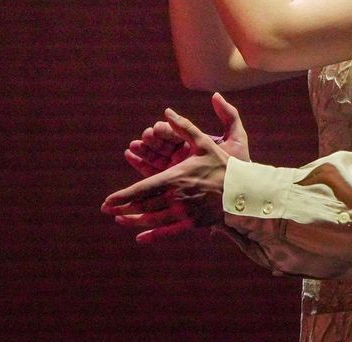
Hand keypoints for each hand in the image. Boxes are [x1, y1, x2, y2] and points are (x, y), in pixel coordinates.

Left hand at [102, 94, 248, 243]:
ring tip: (119, 220)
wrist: (245, 190)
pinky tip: (140, 239)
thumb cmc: (223, 165)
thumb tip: (167, 112)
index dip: (122, 196)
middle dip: (123, 209)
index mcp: (176, 177)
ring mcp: (184, 212)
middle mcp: (177, 196)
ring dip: (134, 221)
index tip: (106, 202)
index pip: (142, 189)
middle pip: (144, 206)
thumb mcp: (204, 143)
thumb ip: (184, 128)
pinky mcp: (192, 223)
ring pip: (153, 219)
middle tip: (107, 210)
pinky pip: (168, 231)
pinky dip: (153, 236)